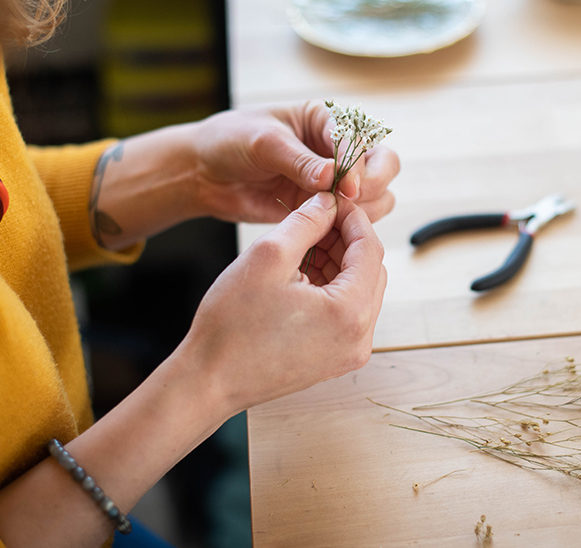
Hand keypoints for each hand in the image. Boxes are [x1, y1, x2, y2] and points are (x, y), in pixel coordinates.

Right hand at [181, 192, 386, 415]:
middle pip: (370, 270)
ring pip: (359, 290)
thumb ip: (306, 221)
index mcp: (350, 312)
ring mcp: (349, 352)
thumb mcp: (268, 256)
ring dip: (339, 262)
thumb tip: (328, 202)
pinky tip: (302, 272)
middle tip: (317, 218)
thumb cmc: (232, 325)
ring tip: (304, 244)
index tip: (333, 199)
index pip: (370, 249)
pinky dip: (331, 287)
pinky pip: (346, 312)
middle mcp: (359, 337)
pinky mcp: (334, 359)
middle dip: (347, 239)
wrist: (209, 381)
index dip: (353, 217)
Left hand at [189, 101, 398, 223]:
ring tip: (336, 216)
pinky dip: (349, 226)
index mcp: (325, 120)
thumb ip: (298, 161)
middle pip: (384, 164)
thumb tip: (332, 176)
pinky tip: (327, 229)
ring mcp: (334, 180)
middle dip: (373, 183)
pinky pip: (354, 218)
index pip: (359, 139)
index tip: (348, 188)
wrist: (205, 172)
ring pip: (378, 194)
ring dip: (365, 207)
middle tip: (351, 200)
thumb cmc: (231, 141)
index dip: (358, 164)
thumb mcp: (263, 143)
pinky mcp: (324, 206)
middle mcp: (337, 148)